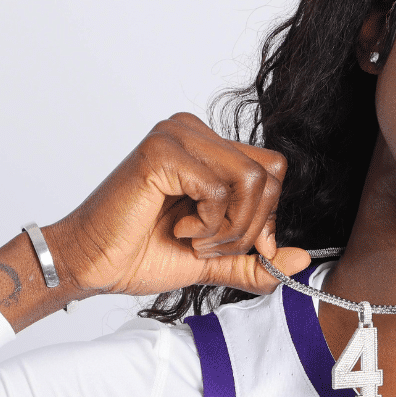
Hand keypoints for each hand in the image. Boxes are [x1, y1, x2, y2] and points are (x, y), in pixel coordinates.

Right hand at [43, 113, 310, 298]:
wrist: (92, 265)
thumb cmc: (139, 254)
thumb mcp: (215, 261)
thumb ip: (257, 261)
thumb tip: (304, 259)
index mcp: (208, 147)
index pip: (271, 169)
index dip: (267, 217)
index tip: (244, 249)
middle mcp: (194, 131)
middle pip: (269, 173)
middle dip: (250, 226)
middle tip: (210, 246)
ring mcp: (177, 136)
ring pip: (250, 180)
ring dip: (229, 228)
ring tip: (194, 240)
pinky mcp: (163, 152)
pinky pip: (220, 189)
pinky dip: (208, 224)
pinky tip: (178, 230)